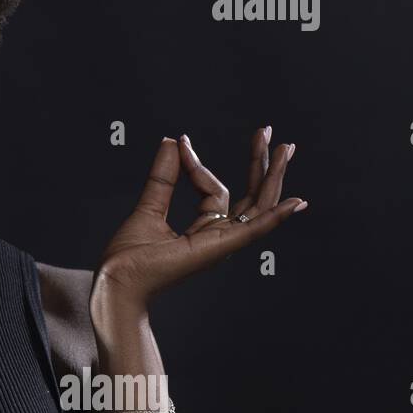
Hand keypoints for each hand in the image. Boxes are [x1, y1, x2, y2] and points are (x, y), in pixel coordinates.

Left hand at [93, 126, 307, 308]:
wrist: (116, 280)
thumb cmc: (129, 256)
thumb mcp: (149, 206)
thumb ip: (164, 176)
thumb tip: (173, 142)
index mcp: (203, 231)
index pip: (213, 190)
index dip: (197, 163)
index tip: (180, 142)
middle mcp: (218, 237)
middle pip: (250, 197)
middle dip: (261, 164)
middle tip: (267, 131)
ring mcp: (222, 244)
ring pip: (258, 207)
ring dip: (273, 176)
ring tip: (286, 147)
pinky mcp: (219, 248)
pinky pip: (254, 230)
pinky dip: (276, 216)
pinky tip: (296, 202)